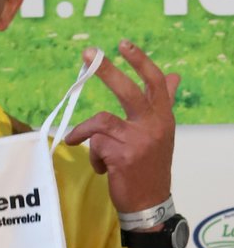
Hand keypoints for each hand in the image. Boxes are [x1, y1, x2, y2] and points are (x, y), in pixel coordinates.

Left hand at [65, 41, 178, 213]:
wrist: (149, 203)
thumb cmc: (150, 166)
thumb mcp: (161, 133)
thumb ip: (163, 103)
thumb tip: (174, 75)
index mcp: (163, 117)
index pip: (155, 82)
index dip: (140, 61)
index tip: (123, 44)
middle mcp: (154, 126)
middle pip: (128, 91)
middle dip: (106, 71)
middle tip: (88, 54)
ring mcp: (138, 141)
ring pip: (102, 120)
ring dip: (83, 130)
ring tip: (75, 140)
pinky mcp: (122, 157)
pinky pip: (95, 146)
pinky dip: (93, 156)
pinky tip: (100, 167)